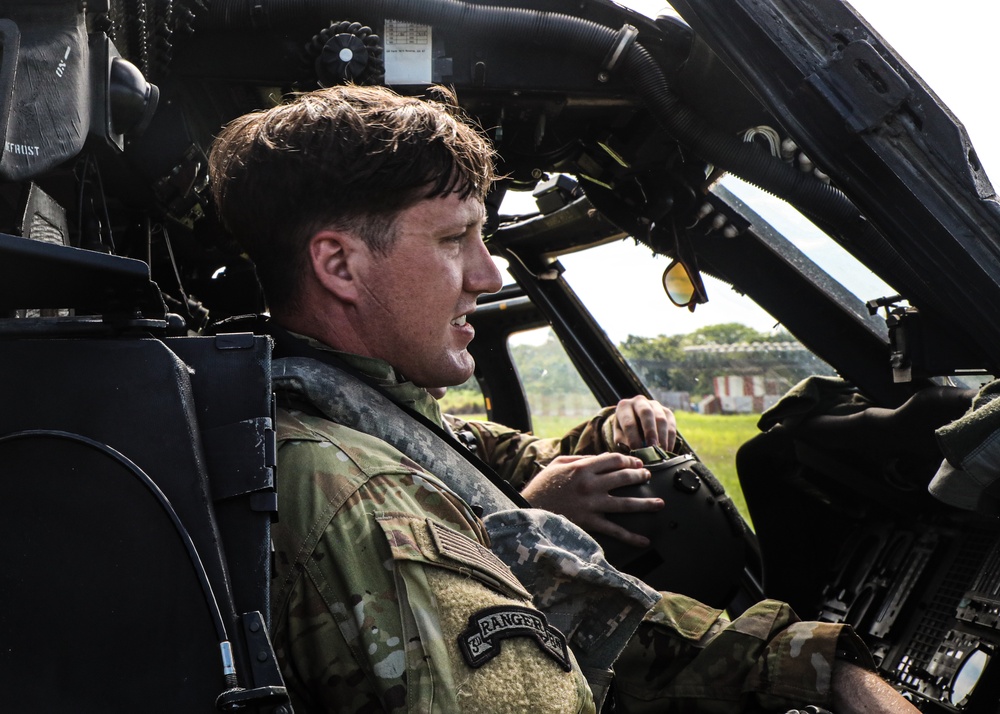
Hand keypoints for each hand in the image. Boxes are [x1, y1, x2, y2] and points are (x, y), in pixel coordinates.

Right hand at [520, 453, 663, 546]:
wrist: (528, 509)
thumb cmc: (542, 486)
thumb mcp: (558, 464)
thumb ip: (581, 458)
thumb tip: (602, 458)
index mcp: (583, 468)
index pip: (614, 460)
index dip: (629, 461)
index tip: (636, 464)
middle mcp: (590, 485)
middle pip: (623, 478)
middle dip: (639, 477)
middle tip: (647, 478)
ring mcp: (591, 505)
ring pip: (625, 503)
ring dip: (645, 503)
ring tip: (658, 503)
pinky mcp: (590, 523)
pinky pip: (615, 530)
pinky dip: (631, 537)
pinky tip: (644, 540)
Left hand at [612, 396, 676, 451]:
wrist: (634, 423)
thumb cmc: (625, 432)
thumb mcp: (620, 436)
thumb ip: (624, 443)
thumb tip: (635, 454)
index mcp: (624, 407)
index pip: (629, 422)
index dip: (633, 437)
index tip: (637, 450)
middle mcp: (639, 401)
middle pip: (646, 413)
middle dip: (650, 432)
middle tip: (652, 447)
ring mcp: (654, 405)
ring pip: (661, 419)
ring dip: (662, 437)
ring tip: (661, 451)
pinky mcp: (667, 411)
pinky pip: (671, 424)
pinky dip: (670, 438)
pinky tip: (668, 449)